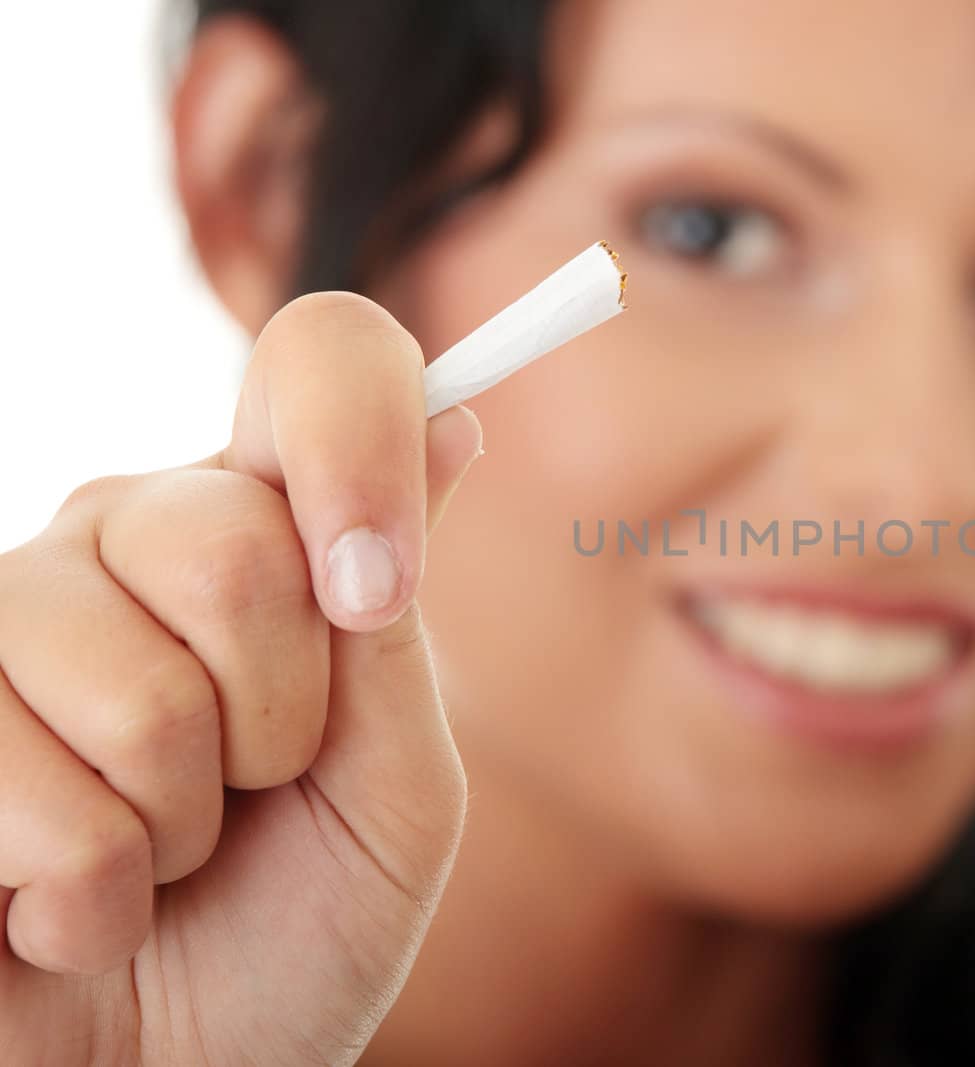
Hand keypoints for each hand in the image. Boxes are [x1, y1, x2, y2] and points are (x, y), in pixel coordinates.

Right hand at [0, 293, 480, 1064]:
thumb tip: (457, 422)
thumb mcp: (396, 787)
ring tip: (162, 856)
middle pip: (230, 541)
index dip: (359, 440)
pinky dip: (91, 890)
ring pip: (134, 684)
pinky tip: (71, 905)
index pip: (323, 364)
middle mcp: (127, 536)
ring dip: (179, 822)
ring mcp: (8, 620)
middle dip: (279, 721)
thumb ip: (394, 627)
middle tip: (256, 789)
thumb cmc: (299, 927)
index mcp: (269, 532)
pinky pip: (35, 791)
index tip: (375, 585)